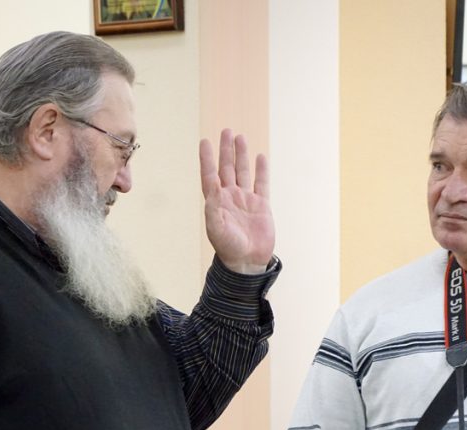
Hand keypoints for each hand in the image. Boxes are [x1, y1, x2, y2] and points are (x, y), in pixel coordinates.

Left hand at [199, 129, 274, 273]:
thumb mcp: (216, 228)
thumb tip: (212, 186)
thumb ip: (213, 207)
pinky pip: (261, 184)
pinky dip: (261, 170)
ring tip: (240, 137)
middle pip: (227, 168)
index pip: (210, 174)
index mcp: (216, 202)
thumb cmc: (228, 248)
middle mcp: (230, 197)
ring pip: (243, 172)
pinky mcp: (261, 206)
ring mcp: (246, 200)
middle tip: (226, 131)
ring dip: (241, 155)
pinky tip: (260, 157)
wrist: (247, 262)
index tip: (205, 141)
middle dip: (226, 150)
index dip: (207, 158)